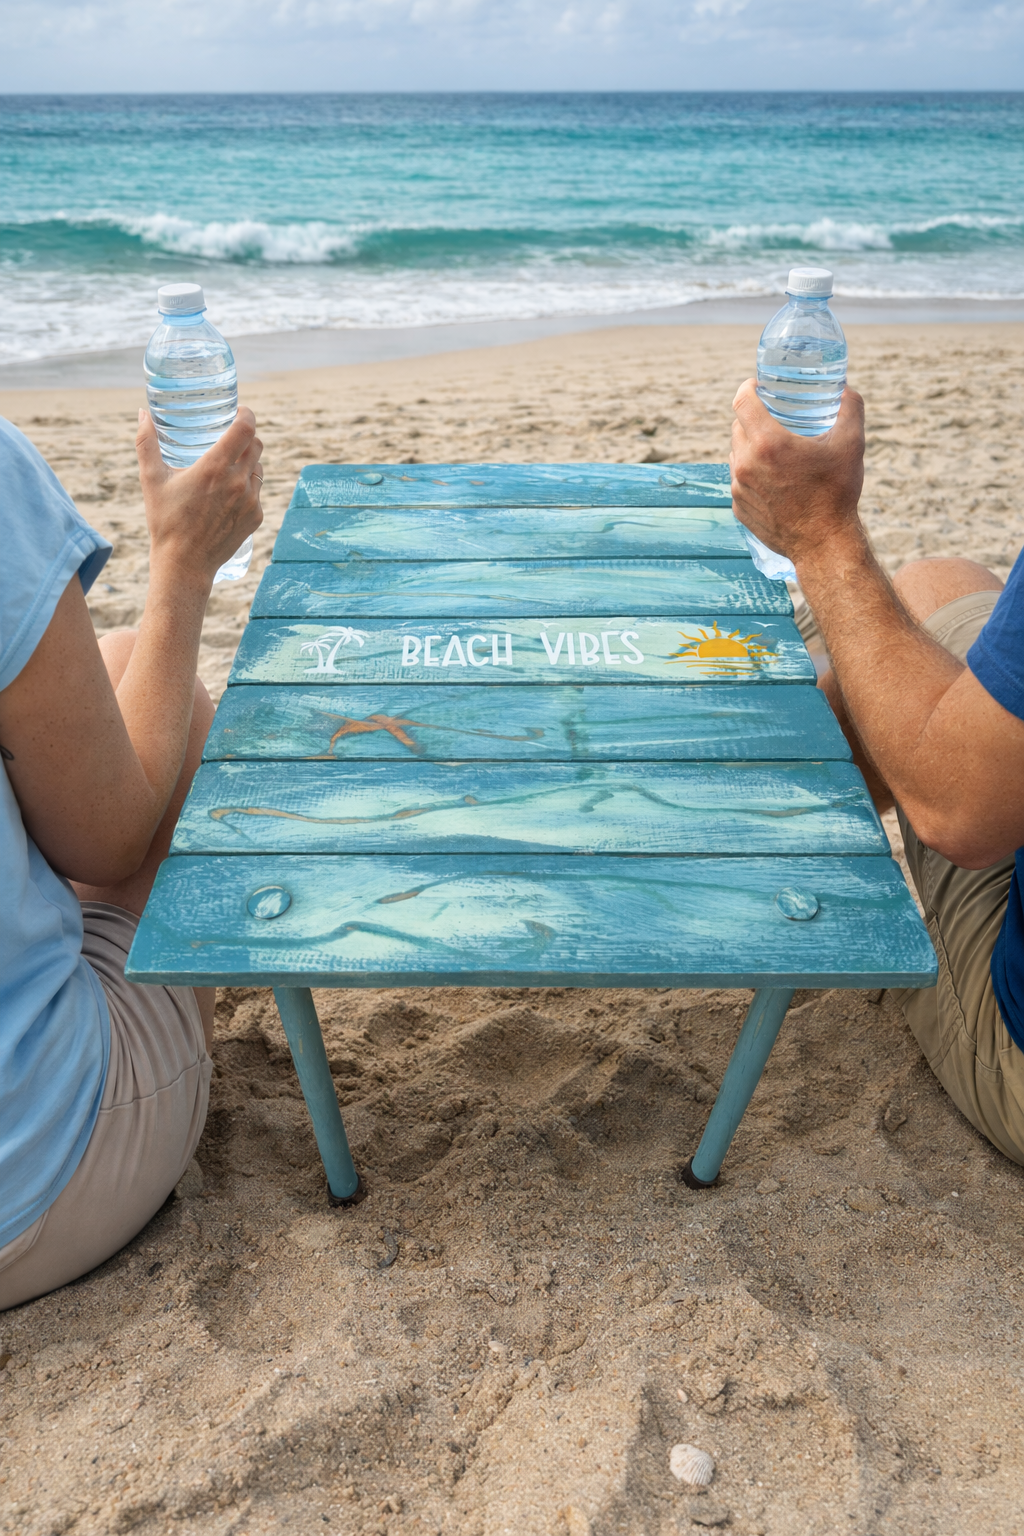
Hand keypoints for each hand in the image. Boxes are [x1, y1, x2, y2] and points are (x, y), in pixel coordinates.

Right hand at [136, 407, 263, 586]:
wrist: (184, 564)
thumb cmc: (165, 521)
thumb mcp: (151, 479)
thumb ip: (146, 442)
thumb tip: (142, 413)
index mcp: (214, 467)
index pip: (245, 429)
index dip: (247, 414)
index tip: (240, 411)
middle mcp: (238, 482)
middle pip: (257, 445)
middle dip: (247, 436)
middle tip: (233, 436)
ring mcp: (250, 500)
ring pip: (259, 468)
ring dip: (249, 462)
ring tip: (231, 465)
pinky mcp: (256, 517)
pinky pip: (258, 492)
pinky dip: (248, 487)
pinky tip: (231, 492)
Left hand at [729, 381, 865, 571]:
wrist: (824, 545)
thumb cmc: (837, 494)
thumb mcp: (851, 445)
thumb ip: (850, 409)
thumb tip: (845, 389)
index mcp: (768, 444)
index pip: (742, 401)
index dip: (747, 387)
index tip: (757, 385)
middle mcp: (746, 464)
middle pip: (738, 427)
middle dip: (752, 417)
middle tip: (772, 416)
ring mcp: (739, 488)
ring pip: (736, 454)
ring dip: (750, 445)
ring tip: (773, 447)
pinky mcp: (738, 508)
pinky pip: (738, 480)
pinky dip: (750, 473)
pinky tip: (771, 476)